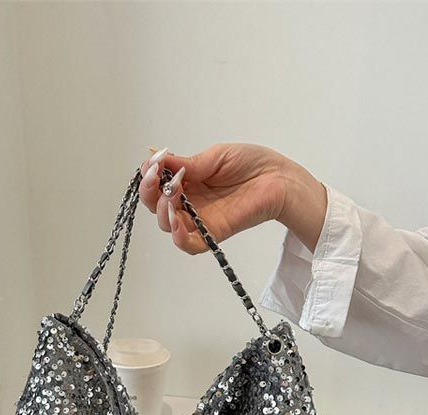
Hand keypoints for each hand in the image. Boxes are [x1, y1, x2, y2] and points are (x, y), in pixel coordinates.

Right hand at [138, 143, 292, 254]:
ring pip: (168, 225)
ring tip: (172, 198)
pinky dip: (179, 237)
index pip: (156, 185)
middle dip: (151, 193)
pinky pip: (190, 244)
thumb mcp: (215, 157)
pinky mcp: (213, 233)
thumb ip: (188, 164)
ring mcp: (200, 218)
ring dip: (163, 212)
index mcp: (186, 181)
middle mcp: (189, 201)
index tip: (153, 164)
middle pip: (156, 206)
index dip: (149, 177)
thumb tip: (160, 161)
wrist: (278, 178)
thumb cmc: (252, 164)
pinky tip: (177, 224)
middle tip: (161, 179)